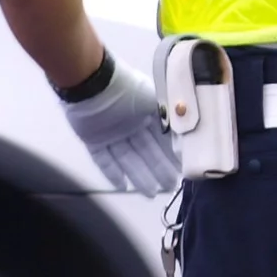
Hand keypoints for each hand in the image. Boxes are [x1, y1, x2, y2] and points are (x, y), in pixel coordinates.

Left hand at [61, 54, 181, 192]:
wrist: (93, 83)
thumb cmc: (128, 89)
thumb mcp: (156, 100)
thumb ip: (170, 117)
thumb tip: (184, 135)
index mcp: (145, 114)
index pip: (161, 139)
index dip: (171, 156)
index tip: (182, 170)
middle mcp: (130, 126)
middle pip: (146, 152)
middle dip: (158, 170)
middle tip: (170, 187)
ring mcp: (111, 134)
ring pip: (128, 160)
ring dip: (139, 176)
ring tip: (152, 194)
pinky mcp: (93, 141)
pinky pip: (103, 160)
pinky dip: (113, 173)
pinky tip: (123, 187)